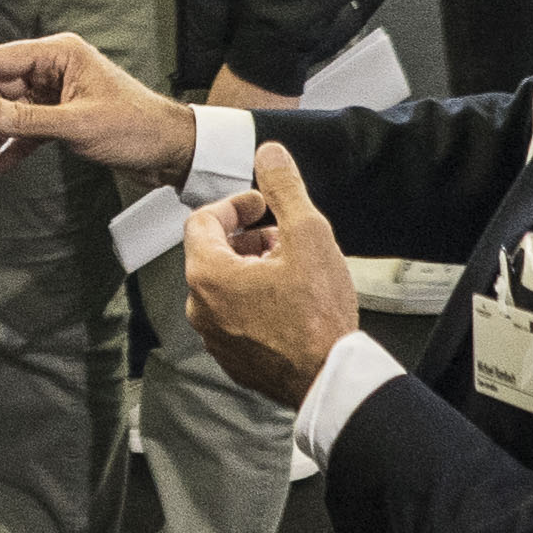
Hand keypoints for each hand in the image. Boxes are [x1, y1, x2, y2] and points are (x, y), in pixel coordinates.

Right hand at [0, 29, 193, 180]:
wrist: (171, 150)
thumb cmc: (133, 128)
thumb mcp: (75, 125)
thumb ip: (23, 118)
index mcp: (59, 54)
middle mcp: (56, 68)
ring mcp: (59, 92)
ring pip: (11, 110)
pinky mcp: (64, 115)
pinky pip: (28, 127)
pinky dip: (13, 146)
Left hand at [182, 150, 359, 400]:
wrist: (330, 377)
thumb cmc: (318, 315)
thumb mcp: (309, 235)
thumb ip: (284, 188)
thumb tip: (269, 156)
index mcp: (208, 275)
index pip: (203, 220)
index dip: (235, 205)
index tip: (262, 206)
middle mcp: (201, 308)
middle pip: (212, 253)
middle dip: (247, 237)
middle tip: (282, 237)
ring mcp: (214, 337)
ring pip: (224, 286)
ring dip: (252, 268)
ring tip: (291, 267)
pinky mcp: (232, 358)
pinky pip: (234, 316)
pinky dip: (254, 300)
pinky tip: (288, 300)